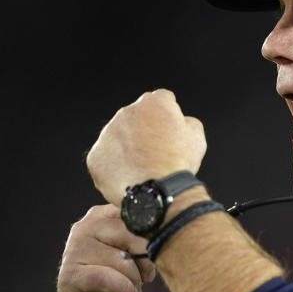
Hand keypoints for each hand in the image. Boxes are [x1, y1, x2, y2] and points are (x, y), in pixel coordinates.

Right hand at [57, 204, 155, 291]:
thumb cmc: (120, 279)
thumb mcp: (136, 250)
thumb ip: (145, 232)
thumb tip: (167, 224)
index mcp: (102, 215)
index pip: (137, 215)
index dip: (153, 236)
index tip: (154, 253)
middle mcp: (84, 227)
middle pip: (132, 237)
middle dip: (145, 262)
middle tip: (143, 277)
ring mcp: (73, 250)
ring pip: (123, 260)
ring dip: (134, 281)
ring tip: (128, 287)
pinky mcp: (69, 276)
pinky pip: (110, 280)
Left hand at [86, 89, 206, 205]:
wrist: (158, 190)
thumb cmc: (179, 163)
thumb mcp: (197, 137)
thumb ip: (186, 122)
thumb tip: (180, 123)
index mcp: (153, 103)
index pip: (162, 100)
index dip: (169, 116)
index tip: (171, 131)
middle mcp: (126, 112)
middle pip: (137, 119)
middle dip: (145, 131)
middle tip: (157, 153)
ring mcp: (107, 134)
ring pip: (118, 138)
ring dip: (128, 149)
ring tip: (144, 169)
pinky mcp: (96, 157)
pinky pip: (106, 160)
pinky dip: (116, 167)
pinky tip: (131, 177)